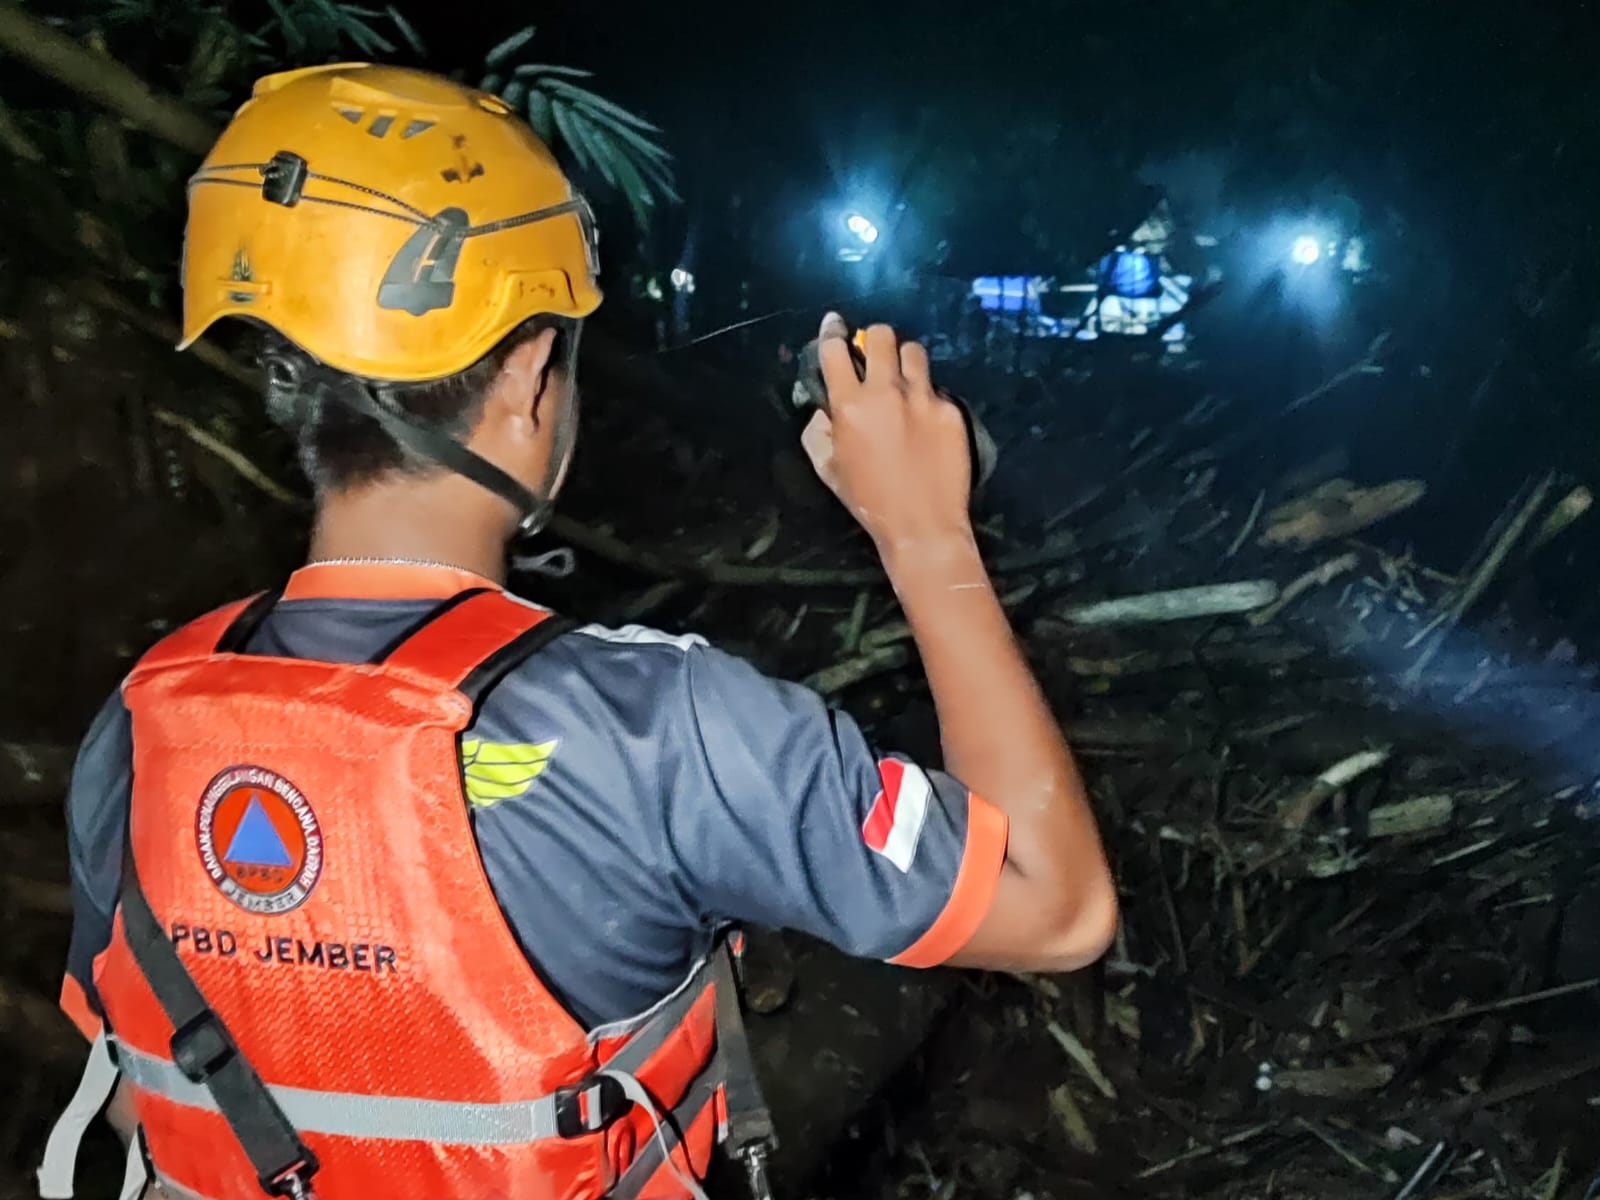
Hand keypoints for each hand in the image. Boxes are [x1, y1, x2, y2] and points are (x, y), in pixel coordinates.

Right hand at [800, 313, 972, 553]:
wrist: (922, 525)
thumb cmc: (869, 502)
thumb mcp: (828, 469)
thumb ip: (818, 431)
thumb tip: (823, 408)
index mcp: (849, 405)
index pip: (835, 349)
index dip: (832, 332)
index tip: (834, 326)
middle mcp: (886, 392)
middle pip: (881, 335)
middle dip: (875, 339)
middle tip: (875, 355)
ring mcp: (922, 398)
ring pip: (914, 352)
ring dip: (904, 361)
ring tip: (905, 382)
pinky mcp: (950, 410)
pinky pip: (937, 388)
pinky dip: (927, 398)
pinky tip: (926, 422)